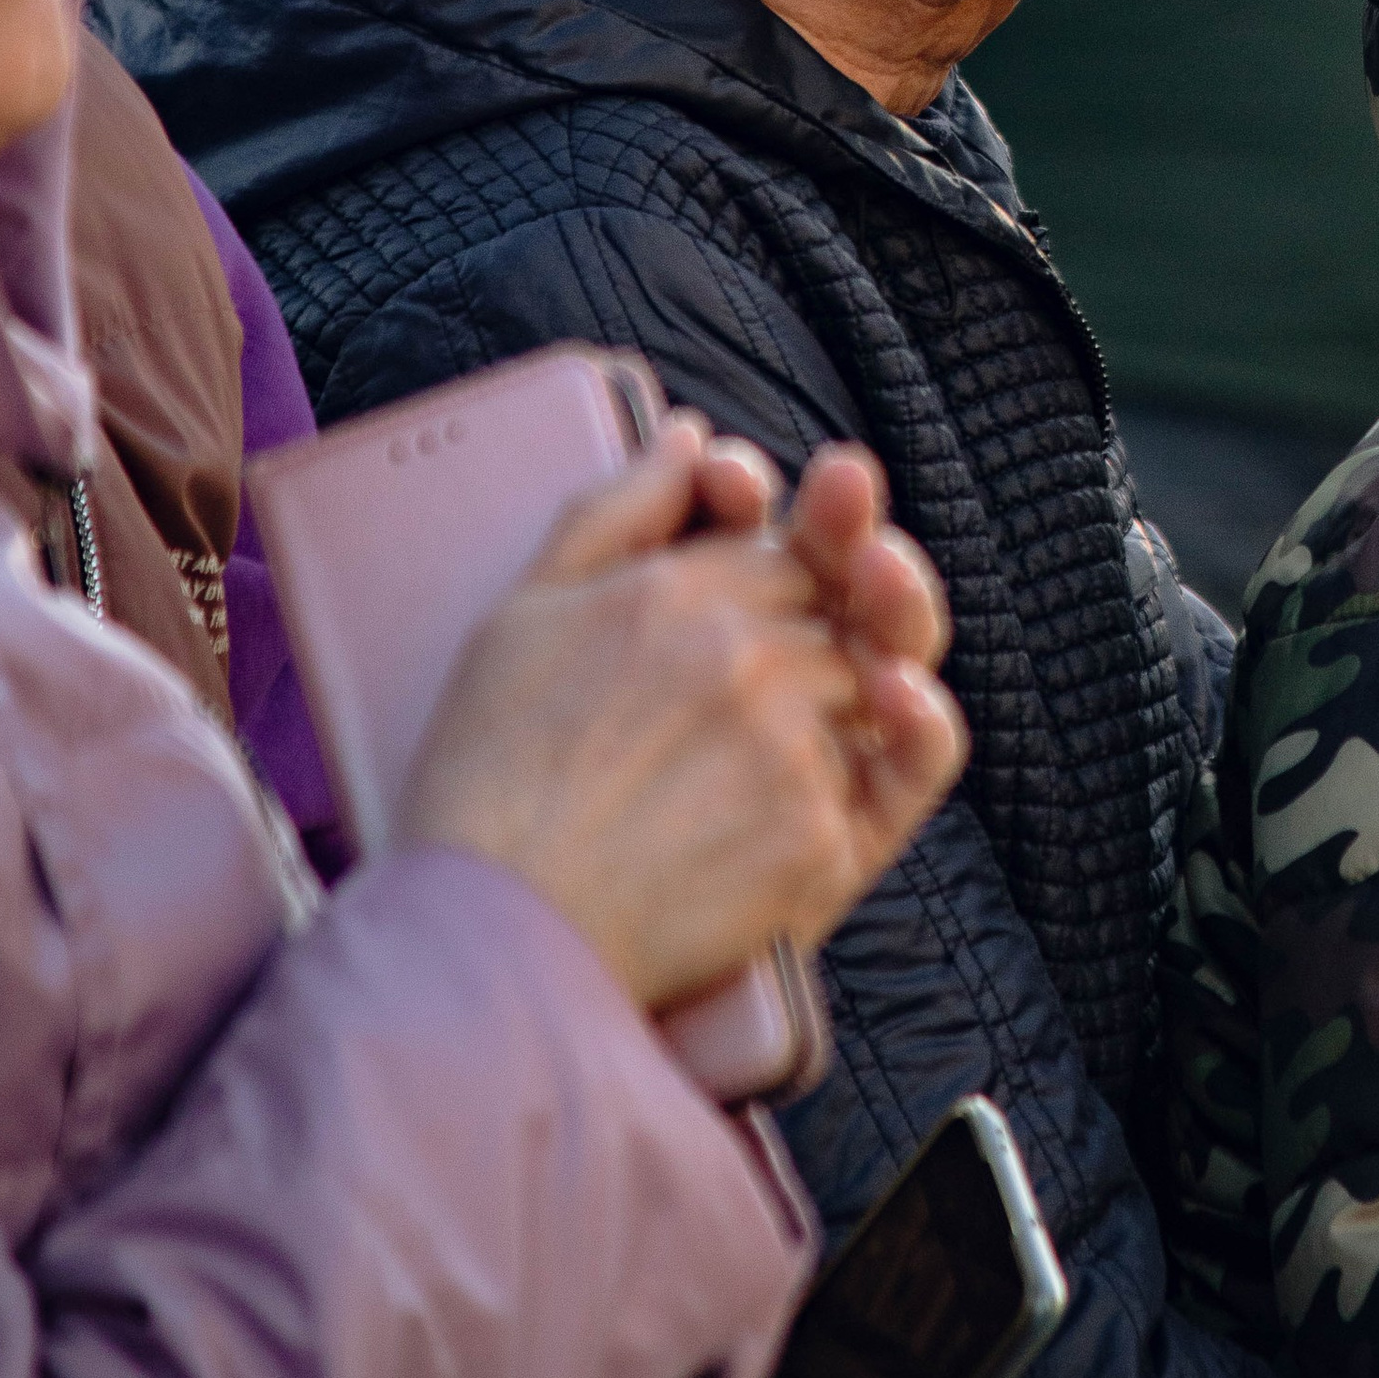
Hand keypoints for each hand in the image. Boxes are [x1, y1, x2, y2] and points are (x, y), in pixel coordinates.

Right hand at [399, 423, 962, 1008]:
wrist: (491, 939)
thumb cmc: (489, 780)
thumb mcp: (524, 610)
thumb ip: (619, 507)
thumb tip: (695, 437)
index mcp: (678, 591)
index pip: (791, 548)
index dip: (800, 562)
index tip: (795, 575)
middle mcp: (748, 656)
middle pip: (843, 612)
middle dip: (836, 624)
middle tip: (796, 667)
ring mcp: (793, 750)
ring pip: (870, 687)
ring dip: (847, 701)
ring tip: (770, 741)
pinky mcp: (819, 842)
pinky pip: (889, 777)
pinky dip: (888, 762)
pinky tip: (852, 755)